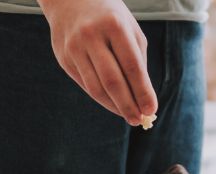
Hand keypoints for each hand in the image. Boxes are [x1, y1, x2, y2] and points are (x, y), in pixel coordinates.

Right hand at [41, 0, 156, 125]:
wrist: (70, 0)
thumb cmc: (110, 17)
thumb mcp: (129, 29)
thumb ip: (137, 60)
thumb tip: (142, 97)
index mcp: (114, 26)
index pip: (132, 66)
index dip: (142, 91)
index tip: (151, 109)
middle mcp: (91, 36)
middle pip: (112, 81)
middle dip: (128, 104)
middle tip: (139, 120)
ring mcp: (74, 48)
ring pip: (96, 87)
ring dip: (114, 106)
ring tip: (128, 115)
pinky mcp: (64, 58)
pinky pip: (85, 84)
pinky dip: (101, 97)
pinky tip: (112, 103)